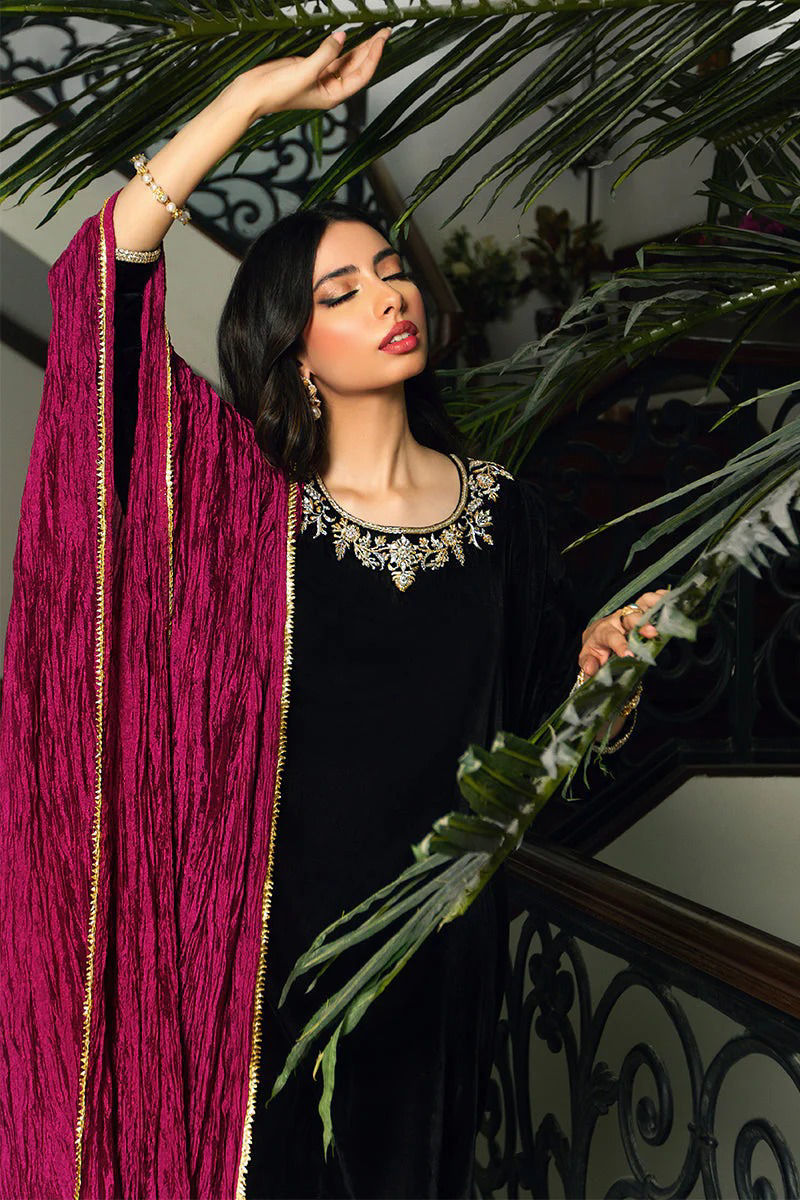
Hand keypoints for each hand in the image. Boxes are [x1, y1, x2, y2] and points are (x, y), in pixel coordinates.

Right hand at [231, 27, 391, 120]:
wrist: (252, 94)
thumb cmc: (276, 92)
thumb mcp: (304, 72)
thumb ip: (325, 54)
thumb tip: (341, 36)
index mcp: (333, 95)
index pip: (362, 75)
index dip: (373, 56)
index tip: (381, 38)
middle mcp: (330, 87)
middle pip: (357, 67)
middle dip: (371, 49)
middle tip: (384, 31)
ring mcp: (320, 77)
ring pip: (346, 60)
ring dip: (360, 46)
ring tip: (374, 32)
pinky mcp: (309, 67)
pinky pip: (332, 54)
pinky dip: (341, 45)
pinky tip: (349, 35)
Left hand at [579, 589, 668, 677]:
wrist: (596, 636)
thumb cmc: (595, 649)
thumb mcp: (588, 658)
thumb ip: (589, 663)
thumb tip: (590, 669)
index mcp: (603, 631)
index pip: (612, 637)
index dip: (621, 645)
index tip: (629, 655)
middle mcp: (618, 619)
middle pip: (630, 617)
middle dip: (642, 623)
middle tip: (653, 633)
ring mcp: (630, 613)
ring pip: (642, 602)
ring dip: (655, 604)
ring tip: (668, 608)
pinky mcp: (640, 610)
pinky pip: (651, 600)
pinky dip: (661, 597)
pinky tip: (671, 598)